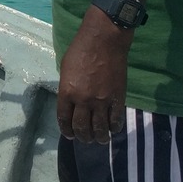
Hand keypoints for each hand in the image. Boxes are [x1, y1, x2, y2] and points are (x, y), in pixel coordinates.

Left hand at [56, 15, 131, 143]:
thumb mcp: (65, 69)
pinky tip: (112, 129)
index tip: (70, 135)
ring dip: (99, 137)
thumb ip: (67, 87)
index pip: (64, 119)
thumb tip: (70, 101)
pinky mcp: (118, 99)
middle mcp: (83, 100)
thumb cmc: (80, 51)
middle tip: (85, 139)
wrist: (104, 42)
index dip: (66, 130)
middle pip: (81, 127)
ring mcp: (101, 101)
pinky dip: (114, 128)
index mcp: (66, 92)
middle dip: (82, 137)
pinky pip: (115, 120)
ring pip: (99, 128)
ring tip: (99, 139)